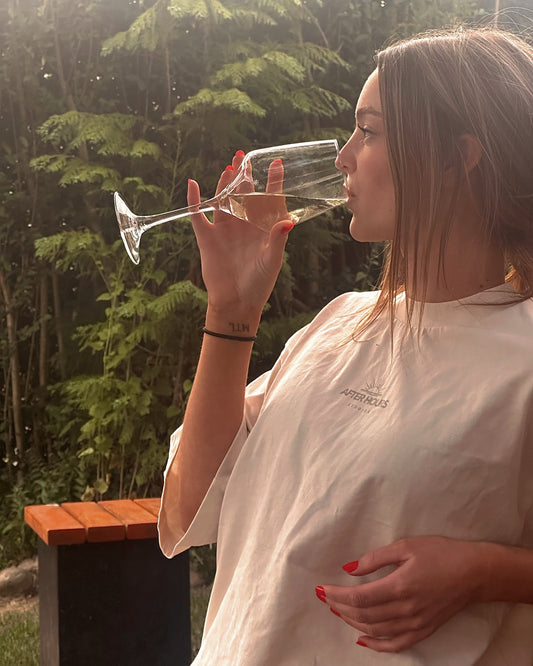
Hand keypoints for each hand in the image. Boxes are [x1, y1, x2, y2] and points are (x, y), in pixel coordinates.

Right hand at [188, 151, 292, 318]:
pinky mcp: (207, 238)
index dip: (273, 181)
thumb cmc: (259, 283)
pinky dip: (194, 200)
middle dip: (244, 174)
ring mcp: (224, 230)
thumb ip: (277, 239)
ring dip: (224, 183)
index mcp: (262, 228)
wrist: (236, 302)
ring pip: (223, 200)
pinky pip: (198, 215)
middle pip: (243, 194)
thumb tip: (289, 220)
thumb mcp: (272, 260)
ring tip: (228, 166)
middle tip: (243, 155)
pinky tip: (192, 184)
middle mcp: (243, 225)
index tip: (276, 162)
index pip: (269, 199)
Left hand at [318, 536, 483, 652]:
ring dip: (352, 622)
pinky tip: (362, 639)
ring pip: (375, 630)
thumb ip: (375, 558)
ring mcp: (415, 624)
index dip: (337, 595)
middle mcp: (406, 609)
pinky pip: (395, 644)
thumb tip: (349, 569)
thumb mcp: (406, 546)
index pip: (359, 597)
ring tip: (338, 611)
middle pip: (363, 615)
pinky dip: (376, 645)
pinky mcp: (423, 631)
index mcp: (399, 586)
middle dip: (339, 607)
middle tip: (325, 597)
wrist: (474, 572)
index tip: (322, 588)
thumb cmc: (440, 553)